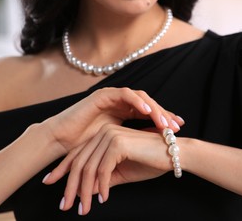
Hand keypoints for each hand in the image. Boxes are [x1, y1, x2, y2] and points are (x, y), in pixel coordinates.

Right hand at [42, 87, 182, 153]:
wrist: (62, 141)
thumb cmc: (86, 145)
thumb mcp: (115, 143)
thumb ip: (132, 140)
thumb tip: (153, 148)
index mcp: (124, 113)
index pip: (149, 113)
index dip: (164, 119)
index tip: (178, 129)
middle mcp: (121, 103)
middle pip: (148, 105)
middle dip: (163, 114)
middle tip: (176, 126)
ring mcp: (112, 97)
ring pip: (140, 98)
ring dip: (154, 108)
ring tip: (164, 122)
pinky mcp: (103, 95)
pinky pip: (124, 94)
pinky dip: (137, 101)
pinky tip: (147, 111)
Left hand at [44, 125, 176, 214]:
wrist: (173, 155)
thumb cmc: (150, 162)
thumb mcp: (122, 172)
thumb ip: (104, 178)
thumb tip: (87, 191)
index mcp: (103, 136)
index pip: (78, 155)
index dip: (64, 172)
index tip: (52, 186)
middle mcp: (104, 133)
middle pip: (80, 162)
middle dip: (71, 186)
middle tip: (65, 206)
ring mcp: (110, 136)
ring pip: (89, 168)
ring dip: (85, 191)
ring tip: (83, 208)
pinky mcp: (118, 143)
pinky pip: (103, 169)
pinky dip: (101, 186)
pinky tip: (103, 198)